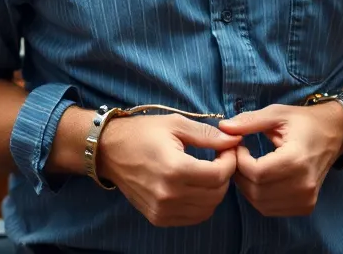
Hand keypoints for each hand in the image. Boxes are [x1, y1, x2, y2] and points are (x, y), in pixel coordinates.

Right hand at [97, 114, 239, 226]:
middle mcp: (169, 194)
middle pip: (216, 194)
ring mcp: (162, 209)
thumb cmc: (142, 133)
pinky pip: (192, 217)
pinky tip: (195, 187)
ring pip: (207, 209)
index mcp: (174, 168)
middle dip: (224, 176)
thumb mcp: (175, 124)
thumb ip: (207, 135)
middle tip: (219, 159)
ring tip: (207, 173)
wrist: (108, 150)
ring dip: (214, 191)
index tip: (227, 150)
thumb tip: (234, 141)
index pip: (219, 175)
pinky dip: (200, 205)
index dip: (230, 162)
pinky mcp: (157, 217)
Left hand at [219, 104, 342, 216]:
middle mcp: (304, 185)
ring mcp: (306, 199)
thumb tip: (223, 128)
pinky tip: (260, 179)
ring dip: (247, 187)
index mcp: (297, 160)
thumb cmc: (303, 122)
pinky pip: (271, 209)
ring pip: (260, 203)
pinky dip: (259, 197)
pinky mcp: (306, 206)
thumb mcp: (276, 113)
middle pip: (256, 191)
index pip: (256, 173)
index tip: (239, 146)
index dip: (239, 161)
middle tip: (240, 157)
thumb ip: (249, 121)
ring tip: (249, 166)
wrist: (333, 134)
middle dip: (240, 174)